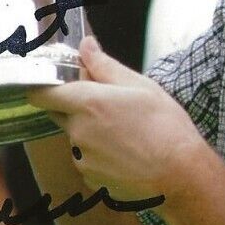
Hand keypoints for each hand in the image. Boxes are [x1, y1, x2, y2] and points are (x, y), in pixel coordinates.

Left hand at [27, 37, 210, 205]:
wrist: (182, 175)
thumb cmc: (166, 127)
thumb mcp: (140, 86)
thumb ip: (104, 65)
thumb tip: (86, 46)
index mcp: (88, 103)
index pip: (42, 94)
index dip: (45, 86)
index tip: (57, 83)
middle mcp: (78, 132)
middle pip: (59, 113)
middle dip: (74, 106)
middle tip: (107, 105)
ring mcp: (82, 158)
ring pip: (76, 137)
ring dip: (91, 131)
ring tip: (125, 133)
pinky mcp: (90, 179)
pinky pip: (86, 159)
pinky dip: (100, 154)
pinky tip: (126, 152)